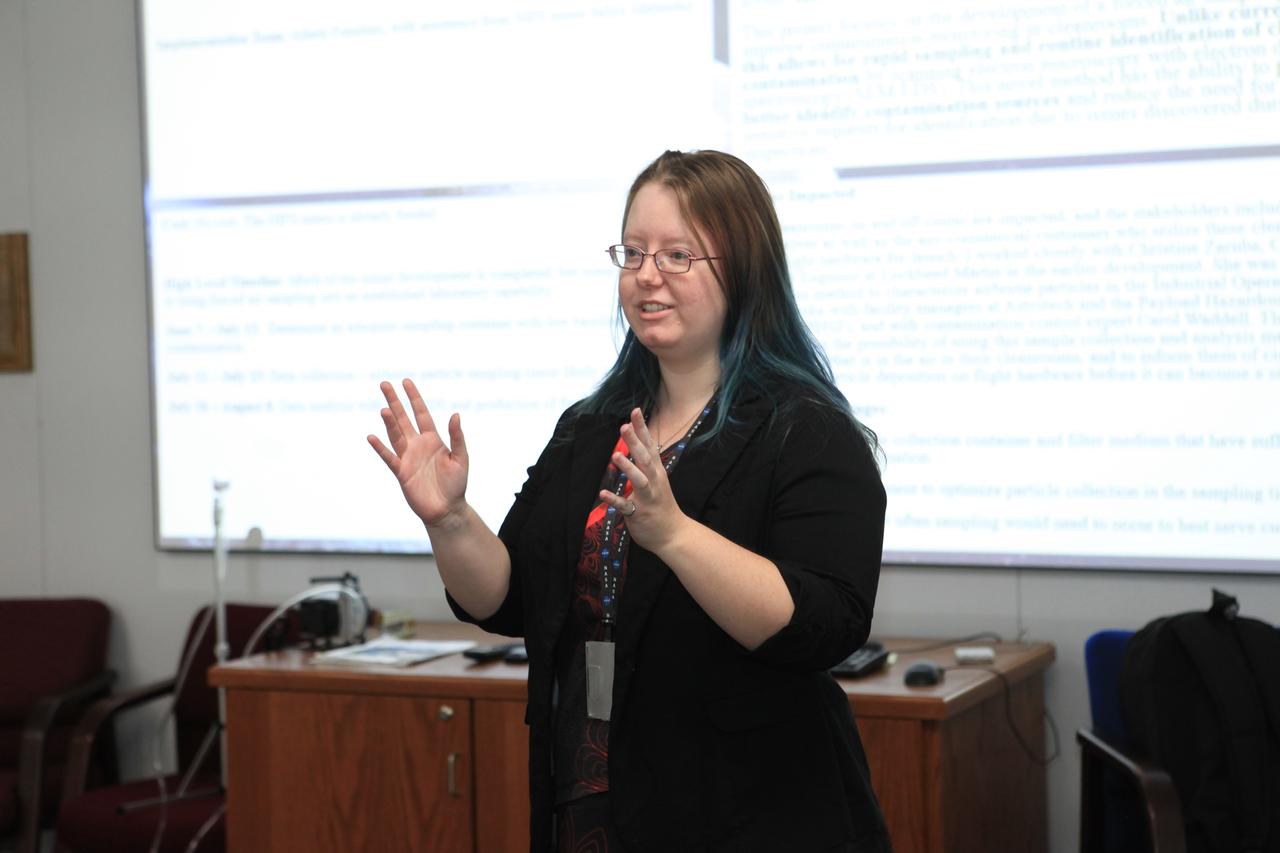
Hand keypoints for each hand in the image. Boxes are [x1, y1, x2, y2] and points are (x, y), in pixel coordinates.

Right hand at [368, 379, 468, 527]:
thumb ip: (457, 437)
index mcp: (433, 439)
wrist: (447, 509)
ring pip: (395, 434)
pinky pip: (389, 457)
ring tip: (384, 408)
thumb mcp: (461, 458)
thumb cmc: (456, 485)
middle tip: (384, 384)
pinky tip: (372, 437)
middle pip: (403, 419)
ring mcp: (408, 458)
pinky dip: (380, 448)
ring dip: (389, 422)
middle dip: (394, 401)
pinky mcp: (401, 472)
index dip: (414, 398)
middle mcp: (418, 445)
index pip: (421, 413)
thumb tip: (455, 414)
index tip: (406, 381)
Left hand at [598, 408, 688, 551]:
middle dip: (635, 442)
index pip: (650, 445)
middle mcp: (654, 481)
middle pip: (645, 458)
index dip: (642, 429)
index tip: (635, 411)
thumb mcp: (657, 480)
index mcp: (657, 472)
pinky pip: (626, 506)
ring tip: (616, 455)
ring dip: (628, 468)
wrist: (673, 534)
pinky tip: (603, 493)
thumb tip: (636, 443)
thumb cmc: (661, 505)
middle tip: (624, 426)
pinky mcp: (639, 513)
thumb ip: (646, 464)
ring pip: (639, 480)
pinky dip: (615, 499)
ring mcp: (648, 497)